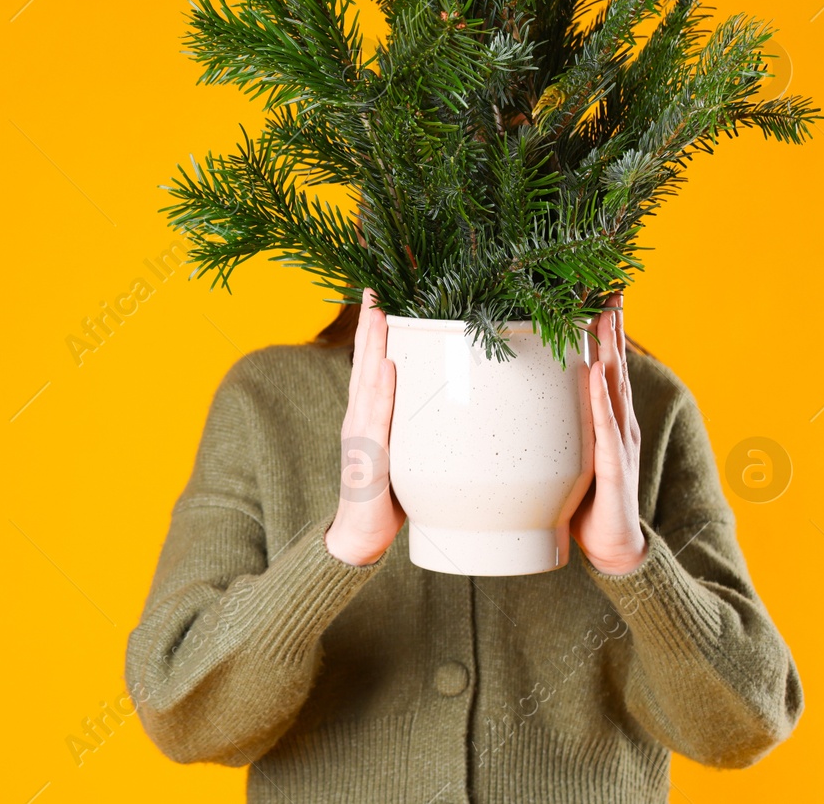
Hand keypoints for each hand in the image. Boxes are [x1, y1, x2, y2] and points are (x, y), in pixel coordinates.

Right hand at [325, 290, 406, 565]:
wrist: (361, 539)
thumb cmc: (392, 497)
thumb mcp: (412, 453)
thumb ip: (425, 426)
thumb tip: (463, 402)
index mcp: (373, 413)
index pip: (376, 361)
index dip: (379, 327)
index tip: (386, 291)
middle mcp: (362, 416)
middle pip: (366, 360)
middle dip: (373, 322)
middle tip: (380, 285)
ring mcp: (360, 435)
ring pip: (368, 380)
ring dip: (374, 343)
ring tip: (381, 310)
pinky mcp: (366, 457)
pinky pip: (375, 418)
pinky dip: (381, 390)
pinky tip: (387, 366)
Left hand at [571, 293, 648, 574]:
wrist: (611, 547)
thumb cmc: (583, 499)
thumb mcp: (563, 451)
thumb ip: (551, 421)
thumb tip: (517, 394)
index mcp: (604, 415)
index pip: (603, 362)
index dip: (601, 327)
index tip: (597, 289)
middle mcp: (617, 421)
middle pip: (614, 363)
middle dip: (612, 324)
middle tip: (609, 286)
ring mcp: (618, 442)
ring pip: (615, 387)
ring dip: (610, 350)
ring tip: (606, 314)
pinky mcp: (613, 468)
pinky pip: (606, 431)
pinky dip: (601, 402)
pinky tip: (597, 378)